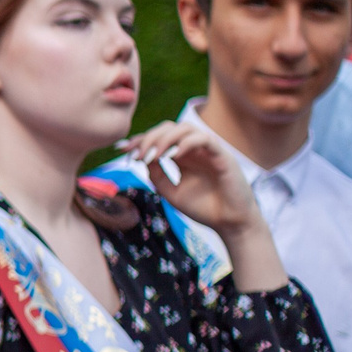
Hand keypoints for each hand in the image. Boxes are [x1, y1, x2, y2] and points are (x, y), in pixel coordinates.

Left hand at [117, 120, 285, 289]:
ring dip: (165, 138)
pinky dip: (187, 143)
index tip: (122, 149)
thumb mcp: (170, 191)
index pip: (160, 138)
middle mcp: (194, 150)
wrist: (229, 223)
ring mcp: (208, 151)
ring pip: (185, 128)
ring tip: (154, 155)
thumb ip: (156, 174)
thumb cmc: (202, 208)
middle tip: (138, 154)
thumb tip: (141, 157)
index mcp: (182, 157)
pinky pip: (204, 139)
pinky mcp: (222, 156)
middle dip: (149, 137)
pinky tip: (174, 156)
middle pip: (169, 128)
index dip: (140, 140)